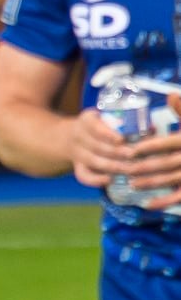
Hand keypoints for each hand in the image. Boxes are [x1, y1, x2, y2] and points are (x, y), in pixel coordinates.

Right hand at [68, 107, 135, 188]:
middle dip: (116, 152)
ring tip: (130, 168)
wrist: (74, 136)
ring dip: (112, 166)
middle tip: (133, 155)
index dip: (108, 134)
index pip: (95, 126)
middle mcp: (78, 136)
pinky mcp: (77, 167)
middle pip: (96, 146)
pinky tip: (110, 180)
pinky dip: (96, 180)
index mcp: (86, 120)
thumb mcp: (106, 117)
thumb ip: (125, 122)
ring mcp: (77, 153)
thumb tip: (152, 128)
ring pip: (93, 161)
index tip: (122, 139)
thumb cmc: (100, 125)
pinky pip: (83, 176)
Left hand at [124, 92, 180, 208]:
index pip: (167, 143)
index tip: (131, 149)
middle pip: (164, 163)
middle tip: (124, 169)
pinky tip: (147, 205)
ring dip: (149, 183)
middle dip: (142, 167)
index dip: (148, 147)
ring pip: (169, 180)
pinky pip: (178, 197)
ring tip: (131, 184)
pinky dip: (163, 202)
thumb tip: (171, 94)